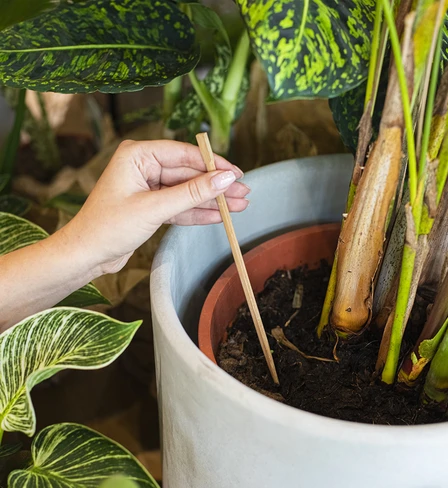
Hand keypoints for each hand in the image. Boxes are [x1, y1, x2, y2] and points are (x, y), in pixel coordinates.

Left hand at [61, 139, 248, 275]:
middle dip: (216, 186)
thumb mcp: (155, 208)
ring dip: (212, 200)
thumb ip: (192, 193)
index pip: (185, 154)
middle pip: (189, 174)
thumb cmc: (108, 227)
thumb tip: (225, 179)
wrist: (86, 256)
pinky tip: (219, 215)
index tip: (237, 173)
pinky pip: (180, 206)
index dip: (214, 164)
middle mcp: (144, 167)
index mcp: (138, 155)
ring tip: (239, 205)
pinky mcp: (151, 206)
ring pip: (188, 192)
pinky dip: (198, 212)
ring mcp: (148, 187)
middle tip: (244, 192)